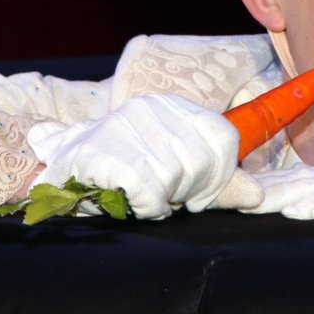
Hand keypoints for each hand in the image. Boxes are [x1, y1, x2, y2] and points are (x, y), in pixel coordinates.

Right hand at [27, 95, 260, 218]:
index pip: (224, 139)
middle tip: (161, 194)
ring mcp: (125, 126)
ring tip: (139, 193)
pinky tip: (127, 199)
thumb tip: (257, 198)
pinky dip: (145, 207)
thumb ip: (217, 184)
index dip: (217, 176)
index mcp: (172, 106)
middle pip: (204, 162)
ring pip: (178, 177)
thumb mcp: (176, 175)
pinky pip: (150, 193)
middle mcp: (150, 107)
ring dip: (162, 199)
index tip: (196, 192)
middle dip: (187, 191)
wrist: (56, 176)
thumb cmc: (122, 177)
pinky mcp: (104, 153)